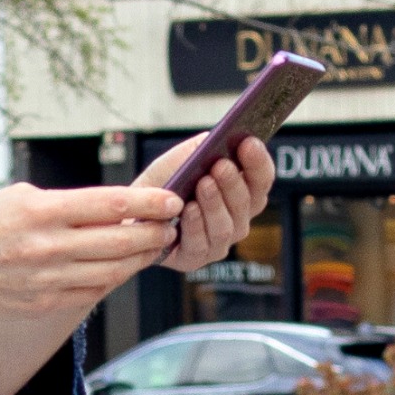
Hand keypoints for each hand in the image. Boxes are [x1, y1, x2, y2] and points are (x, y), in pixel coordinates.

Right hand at [0, 183, 180, 394]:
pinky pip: (92, 291)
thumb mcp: (11, 199)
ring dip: (140, 257)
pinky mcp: (44, 304)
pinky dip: (113, 278)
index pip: (109, 204)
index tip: (171, 199)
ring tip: (154, 244)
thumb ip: (59, 204)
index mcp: (39, 211)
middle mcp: (47, 247)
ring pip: (113, 269)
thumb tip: (105, 206)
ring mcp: (48, 280)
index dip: (149, 202)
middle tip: (172, 223)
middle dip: (154, 232)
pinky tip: (123, 268)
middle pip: (121, 240)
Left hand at [136, 134, 274, 272]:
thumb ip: (205, 146)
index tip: (249, 143)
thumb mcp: (184, 157)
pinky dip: (195, 225)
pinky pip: (201, 244)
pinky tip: (188, 209)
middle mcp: (236, 220)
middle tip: (221, 165)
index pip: (261, 180)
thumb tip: (223, 137)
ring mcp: (218, 242)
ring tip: (203, 183)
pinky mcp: (196, 258)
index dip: (258, 162)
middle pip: (247, 203)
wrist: (134, 208)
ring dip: (215, 203)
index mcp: (241, 193)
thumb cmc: (164, 182)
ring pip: (226, 226)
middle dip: (234, 182)